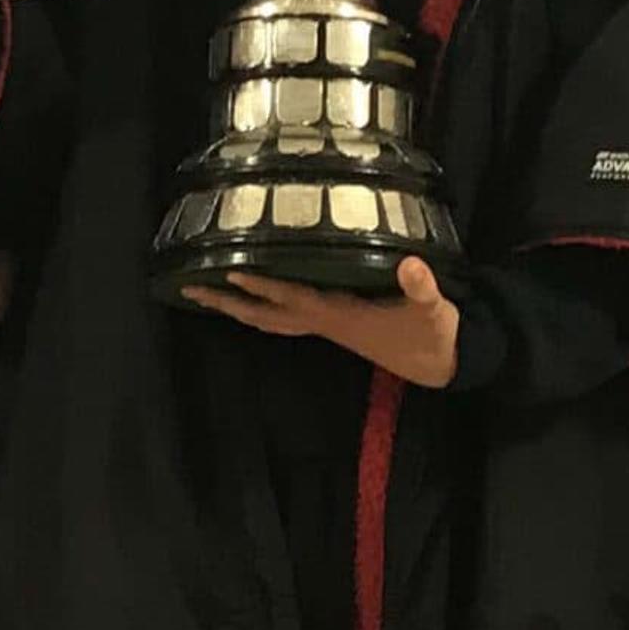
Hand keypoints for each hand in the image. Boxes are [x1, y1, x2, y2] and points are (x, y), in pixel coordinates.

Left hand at [184, 255, 460, 387]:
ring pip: (269, 320)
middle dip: (228, 303)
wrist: (440, 363)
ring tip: (202, 292)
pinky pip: (283, 316)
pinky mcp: (331, 324)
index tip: (231, 271)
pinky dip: (260, 305)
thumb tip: (412, 266)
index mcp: (340, 316)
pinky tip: (249, 293)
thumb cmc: (433, 333)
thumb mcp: (433, 309)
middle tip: (188, 289)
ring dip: (236, 308)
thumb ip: (423, 288)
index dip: (264, 286)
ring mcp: (325, 326)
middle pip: (264, 316)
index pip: (294, 299)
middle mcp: (324, 323)